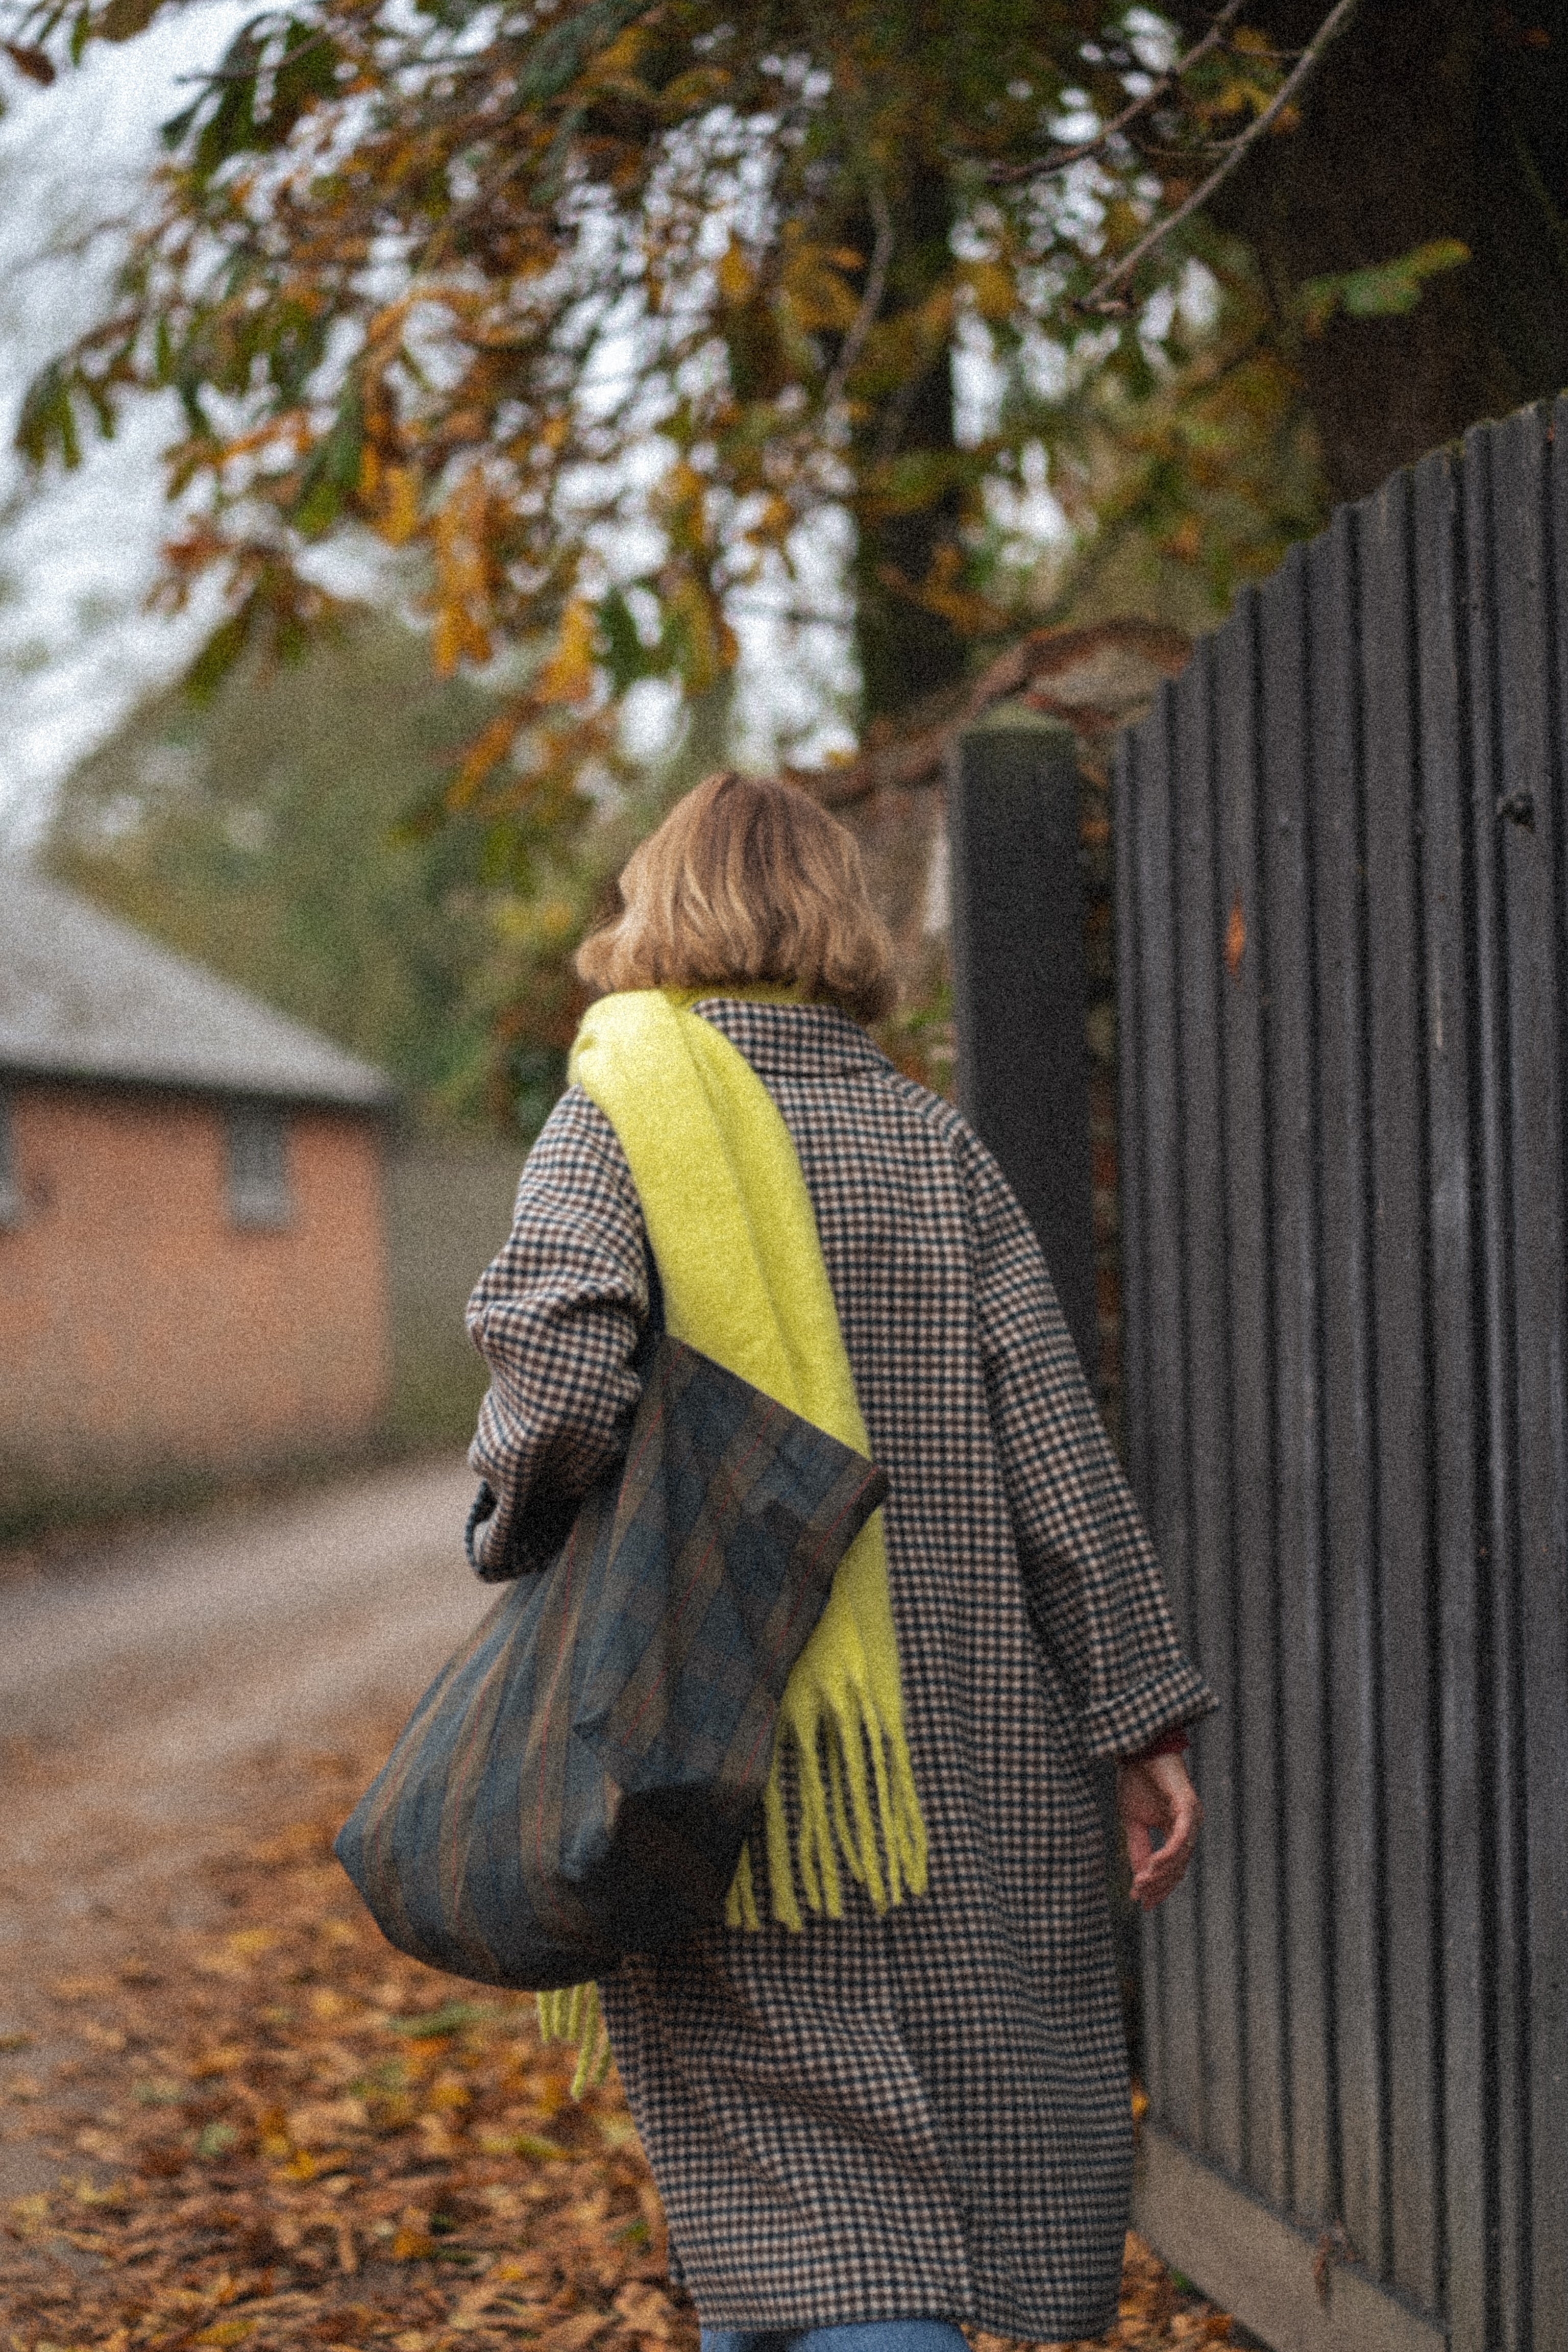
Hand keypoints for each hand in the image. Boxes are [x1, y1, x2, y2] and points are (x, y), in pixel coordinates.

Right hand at [1117, 1751, 1201, 1910]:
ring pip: (1182, 1856)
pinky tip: (1152, 1866)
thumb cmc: (1137, 1780)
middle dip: (1159, 1885)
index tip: (1141, 1903)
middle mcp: (1190, 1827)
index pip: (1173, 1868)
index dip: (1158, 1887)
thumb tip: (1139, 1878)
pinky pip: (1180, 1837)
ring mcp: (1191, 1817)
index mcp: (1178, 1830)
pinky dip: (1168, 1854)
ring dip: (1161, 1873)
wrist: (1138, 1750)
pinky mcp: (1188, 1806)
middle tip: (1140, 1896)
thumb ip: (1138, 1848)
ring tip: (1141, 1883)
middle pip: (1179, 1867)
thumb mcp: (1133, 1821)